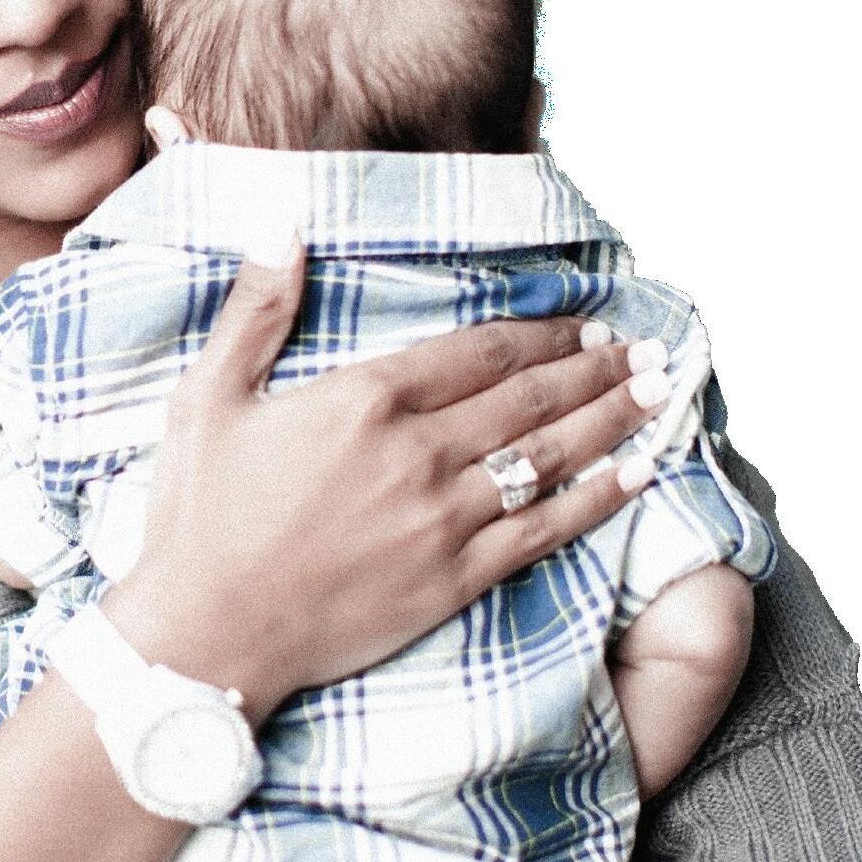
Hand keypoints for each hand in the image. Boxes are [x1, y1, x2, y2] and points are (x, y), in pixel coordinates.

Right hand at [105, 234, 667, 721]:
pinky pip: (546, 532)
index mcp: (364, 400)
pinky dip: (599, 499)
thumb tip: (286, 226)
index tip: (581, 319)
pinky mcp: (454, 579)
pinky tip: (636, 475)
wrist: (207, 635)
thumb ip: (256, 310)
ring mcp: (444, 519)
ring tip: (661, 394)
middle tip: (646, 350)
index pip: (478, 351)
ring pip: (551, 455)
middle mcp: (419, 453)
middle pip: (530, 397)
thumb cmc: (200, 513)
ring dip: (612, 419)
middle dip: (595, 368)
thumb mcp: (207, 396)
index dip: (541, 331)